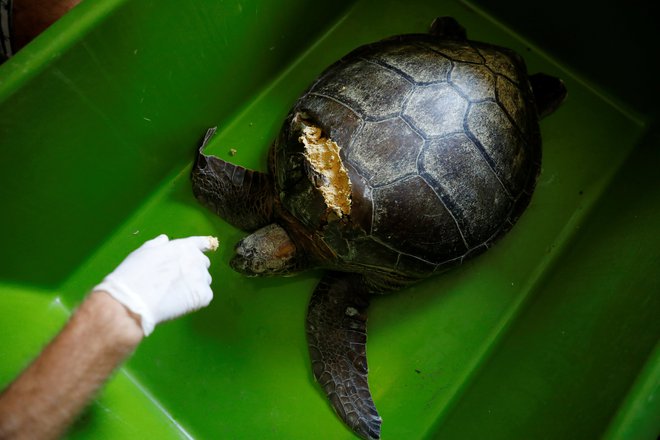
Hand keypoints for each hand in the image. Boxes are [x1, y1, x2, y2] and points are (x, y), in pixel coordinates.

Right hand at [94, 235, 217, 335]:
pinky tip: (180, 303)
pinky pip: (204, 297)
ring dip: (195, 285)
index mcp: (184, 246)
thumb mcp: (144, 252)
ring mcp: (202, 278)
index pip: (201, 243)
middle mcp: (197, 259)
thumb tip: (165, 239)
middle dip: (193, 270)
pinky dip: (196, 301)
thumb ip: (158, 245)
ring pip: (204, 281)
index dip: (203, 246)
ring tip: (176, 294)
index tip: (209, 246)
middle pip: (202, 264)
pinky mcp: (204, 296)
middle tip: (177, 281)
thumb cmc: (134, 274)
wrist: (134, 300)